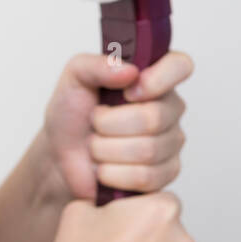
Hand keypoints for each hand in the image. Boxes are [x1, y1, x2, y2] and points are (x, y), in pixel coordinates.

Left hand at [42, 50, 193, 199]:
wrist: (61, 153)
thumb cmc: (72, 112)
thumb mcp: (74, 78)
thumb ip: (96, 65)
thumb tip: (130, 71)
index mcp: (153, 76)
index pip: (180, 66)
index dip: (158, 79)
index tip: (128, 92)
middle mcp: (169, 107)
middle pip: (154, 118)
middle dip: (109, 124)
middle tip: (95, 122)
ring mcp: (171, 142)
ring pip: (148, 150)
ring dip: (106, 150)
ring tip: (96, 144)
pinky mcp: (165, 174)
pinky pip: (146, 177)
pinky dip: (114, 174)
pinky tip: (104, 168)